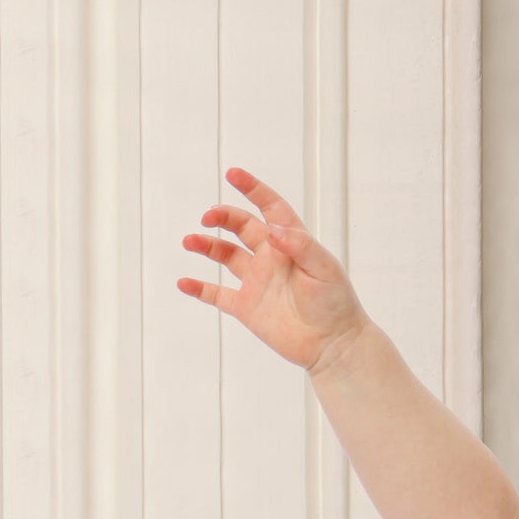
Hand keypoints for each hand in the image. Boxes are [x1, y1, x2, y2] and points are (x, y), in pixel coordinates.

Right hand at [177, 166, 366, 374]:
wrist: (332, 344)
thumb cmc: (335, 301)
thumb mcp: (324, 268)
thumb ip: (300, 246)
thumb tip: (274, 229)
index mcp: (290, 242)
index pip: (270, 207)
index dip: (253, 189)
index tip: (233, 174)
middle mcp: (270, 257)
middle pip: (242, 227)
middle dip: (224, 217)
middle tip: (208, 216)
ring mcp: (257, 281)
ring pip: (226, 255)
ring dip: (207, 246)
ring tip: (189, 240)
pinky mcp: (247, 307)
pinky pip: (217, 294)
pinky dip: (199, 288)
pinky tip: (183, 281)